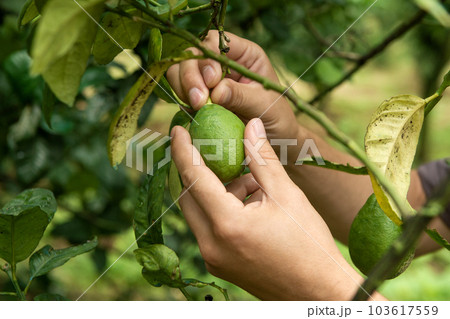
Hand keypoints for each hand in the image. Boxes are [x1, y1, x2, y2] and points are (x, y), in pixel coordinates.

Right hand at [167, 31, 298, 139]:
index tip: (212, 81)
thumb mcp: (264, 104)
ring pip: (180, 70)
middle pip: (192, 54)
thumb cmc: (276, 117)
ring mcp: (207, 79)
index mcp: (242, 54)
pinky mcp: (198, 97)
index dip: (208, 58)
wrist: (274, 139)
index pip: (214, 42)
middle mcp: (222, 62)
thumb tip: (215, 92)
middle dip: (190, 75)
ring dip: (183, 87)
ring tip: (196, 107)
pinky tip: (193, 112)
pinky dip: (181, 100)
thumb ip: (241, 95)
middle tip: (198, 100)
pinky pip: (179, 91)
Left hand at [170, 118, 364, 299]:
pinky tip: (247, 201)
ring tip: (249, 182)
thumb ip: (262, 158)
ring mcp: (212, 258)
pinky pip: (207, 227)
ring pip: (197, 212)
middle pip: (188, 196)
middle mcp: (211, 244)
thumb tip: (250, 125)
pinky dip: (219, 208)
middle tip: (206, 147)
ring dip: (213, 190)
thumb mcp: (287, 195)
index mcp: (228, 225)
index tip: (178, 129)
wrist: (318, 291)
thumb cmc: (309, 243)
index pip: (193, 178)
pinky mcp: (218, 264)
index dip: (182, 149)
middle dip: (195, 168)